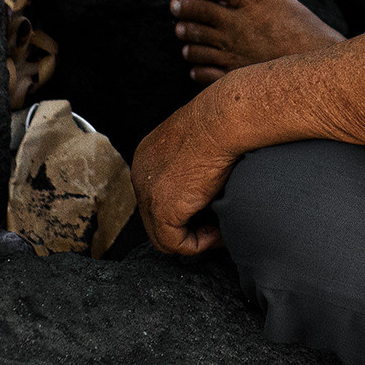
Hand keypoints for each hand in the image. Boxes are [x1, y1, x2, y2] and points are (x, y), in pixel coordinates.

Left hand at [130, 96, 240, 254]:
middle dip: (186, 226)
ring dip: (194, 238)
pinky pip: (175, 244)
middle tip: (216, 226)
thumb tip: (210, 189)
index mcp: (148, 157)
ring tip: (220, 230)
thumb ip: (195, 162)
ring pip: (162, 235)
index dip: (184, 209)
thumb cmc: (222, 123)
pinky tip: (218, 232)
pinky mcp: (162, 208)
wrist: (223, 121)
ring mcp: (147, 192)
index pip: (157, 195)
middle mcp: (140, 174)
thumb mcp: (201, 140)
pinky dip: (199, 244)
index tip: (211, 209)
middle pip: (156, 217)